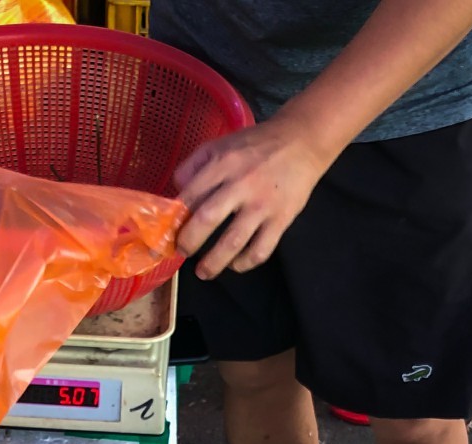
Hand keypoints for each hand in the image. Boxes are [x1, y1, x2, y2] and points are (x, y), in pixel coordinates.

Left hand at [172, 118, 333, 278]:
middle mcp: (242, 184)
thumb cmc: (256, 145)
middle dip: (188, 242)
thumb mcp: (221, 144)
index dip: (175, 218)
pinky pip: (260, 250)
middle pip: (207, 219)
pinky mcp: (282, 219)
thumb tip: (177, 193)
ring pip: (233, 241)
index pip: (191, 196)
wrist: (302, 142)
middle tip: (182, 252)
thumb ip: (194, 165)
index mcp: (223, 163)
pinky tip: (234, 264)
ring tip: (203, 273)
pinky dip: (244, 263)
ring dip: (213, 262)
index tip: (169, 232)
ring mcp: (263, 204)